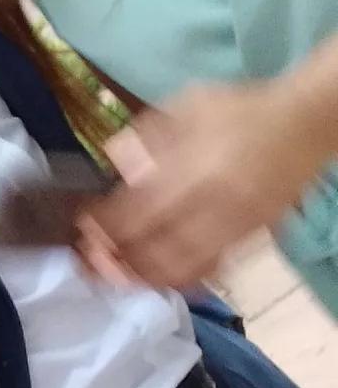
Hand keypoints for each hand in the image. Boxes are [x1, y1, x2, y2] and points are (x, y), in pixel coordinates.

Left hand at [78, 79, 332, 289]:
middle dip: (114, 262)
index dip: (103, 226)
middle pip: (153, 249)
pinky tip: (156, 280)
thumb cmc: (240, 110)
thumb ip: (148, 135)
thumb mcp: (189, 106)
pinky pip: (209, 271)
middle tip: (89, 263)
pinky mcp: (249, 239)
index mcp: (195, 167)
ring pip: (179, 268)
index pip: (137, 210)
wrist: (307, 122)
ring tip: (115, 277)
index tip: (81, 228)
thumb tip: (114, 161)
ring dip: (140, 278)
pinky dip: (177, 281)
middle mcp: (213, 202)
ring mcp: (233, 225)